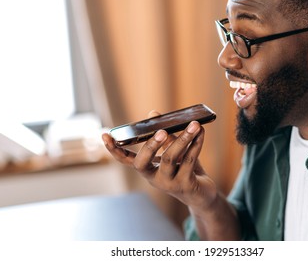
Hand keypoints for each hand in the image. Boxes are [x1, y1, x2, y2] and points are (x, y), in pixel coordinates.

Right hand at [102, 119, 216, 211]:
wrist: (202, 194)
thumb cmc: (184, 169)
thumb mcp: (172, 150)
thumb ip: (164, 135)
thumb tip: (153, 114)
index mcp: (147, 169)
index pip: (126, 160)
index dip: (115, 149)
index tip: (105, 135)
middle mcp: (154, 178)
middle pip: (143, 163)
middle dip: (150, 146)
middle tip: (161, 131)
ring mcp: (169, 183)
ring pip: (171, 159)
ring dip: (183, 139)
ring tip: (194, 124)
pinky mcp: (185, 185)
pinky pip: (189, 161)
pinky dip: (196, 144)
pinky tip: (201, 133)